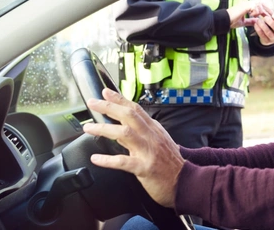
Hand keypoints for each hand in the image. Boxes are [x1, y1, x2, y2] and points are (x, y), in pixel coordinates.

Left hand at [82, 88, 183, 207]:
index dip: (120, 99)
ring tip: (88, 128)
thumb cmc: (170, 164)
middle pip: (129, 116)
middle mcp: (151, 137)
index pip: (136, 109)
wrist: (184, 182)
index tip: (105, 92)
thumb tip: (120, 126)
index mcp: (154, 129)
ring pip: (124, 134)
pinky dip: (108, 160)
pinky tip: (96, 159)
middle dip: (109, 107)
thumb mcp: (158, 142)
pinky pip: (123, 162)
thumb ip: (141, 133)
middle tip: (92, 103)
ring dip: (104, 129)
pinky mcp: (145, 168)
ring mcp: (148, 151)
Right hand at [227, 0, 273, 28]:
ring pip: (259, 4)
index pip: (260, 6)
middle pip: (262, 3)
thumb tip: (257, 22)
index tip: (270, 17)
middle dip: (267, 10)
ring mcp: (246, 3)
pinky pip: (255, 7)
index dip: (265, 11)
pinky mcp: (245, 5)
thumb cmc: (231, 21)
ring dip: (261, 11)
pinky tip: (252, 15)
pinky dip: (255, 12)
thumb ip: (251, 21)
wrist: (224, 20)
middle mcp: (247, 3)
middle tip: (271, 17)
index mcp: (247, 6)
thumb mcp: (243, 22)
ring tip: (261, 17)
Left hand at [253, 13, 273, 44]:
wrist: (268, 37)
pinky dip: (258, 30)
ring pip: (269, 33)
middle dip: (271, 23)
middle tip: (265, 17)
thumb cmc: (273, 26)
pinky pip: (262, 36)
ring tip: (258, 20)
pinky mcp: (267, 42)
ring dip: (263, 26)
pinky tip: (256, 24)